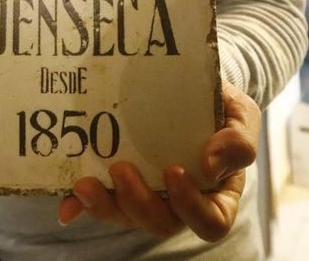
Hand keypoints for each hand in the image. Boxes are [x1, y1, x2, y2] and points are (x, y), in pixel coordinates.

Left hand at [57, 80, 259, 241]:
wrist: (189, 84)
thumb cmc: (219, 106)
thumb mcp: (241, 114)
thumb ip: (238, 139)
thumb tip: (210, 164)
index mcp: (215, 193)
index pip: (210, 221)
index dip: (190, 206)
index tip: (173, 171)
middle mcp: (180, 202)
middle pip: (163, 223)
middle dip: (139, 202)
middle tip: (122, 168)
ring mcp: (147, 195)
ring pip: (127, 216)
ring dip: (106, 205)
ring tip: (85, 183)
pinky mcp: (117, 186)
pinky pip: (99, 202)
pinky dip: (79, 205)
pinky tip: (66, 202)